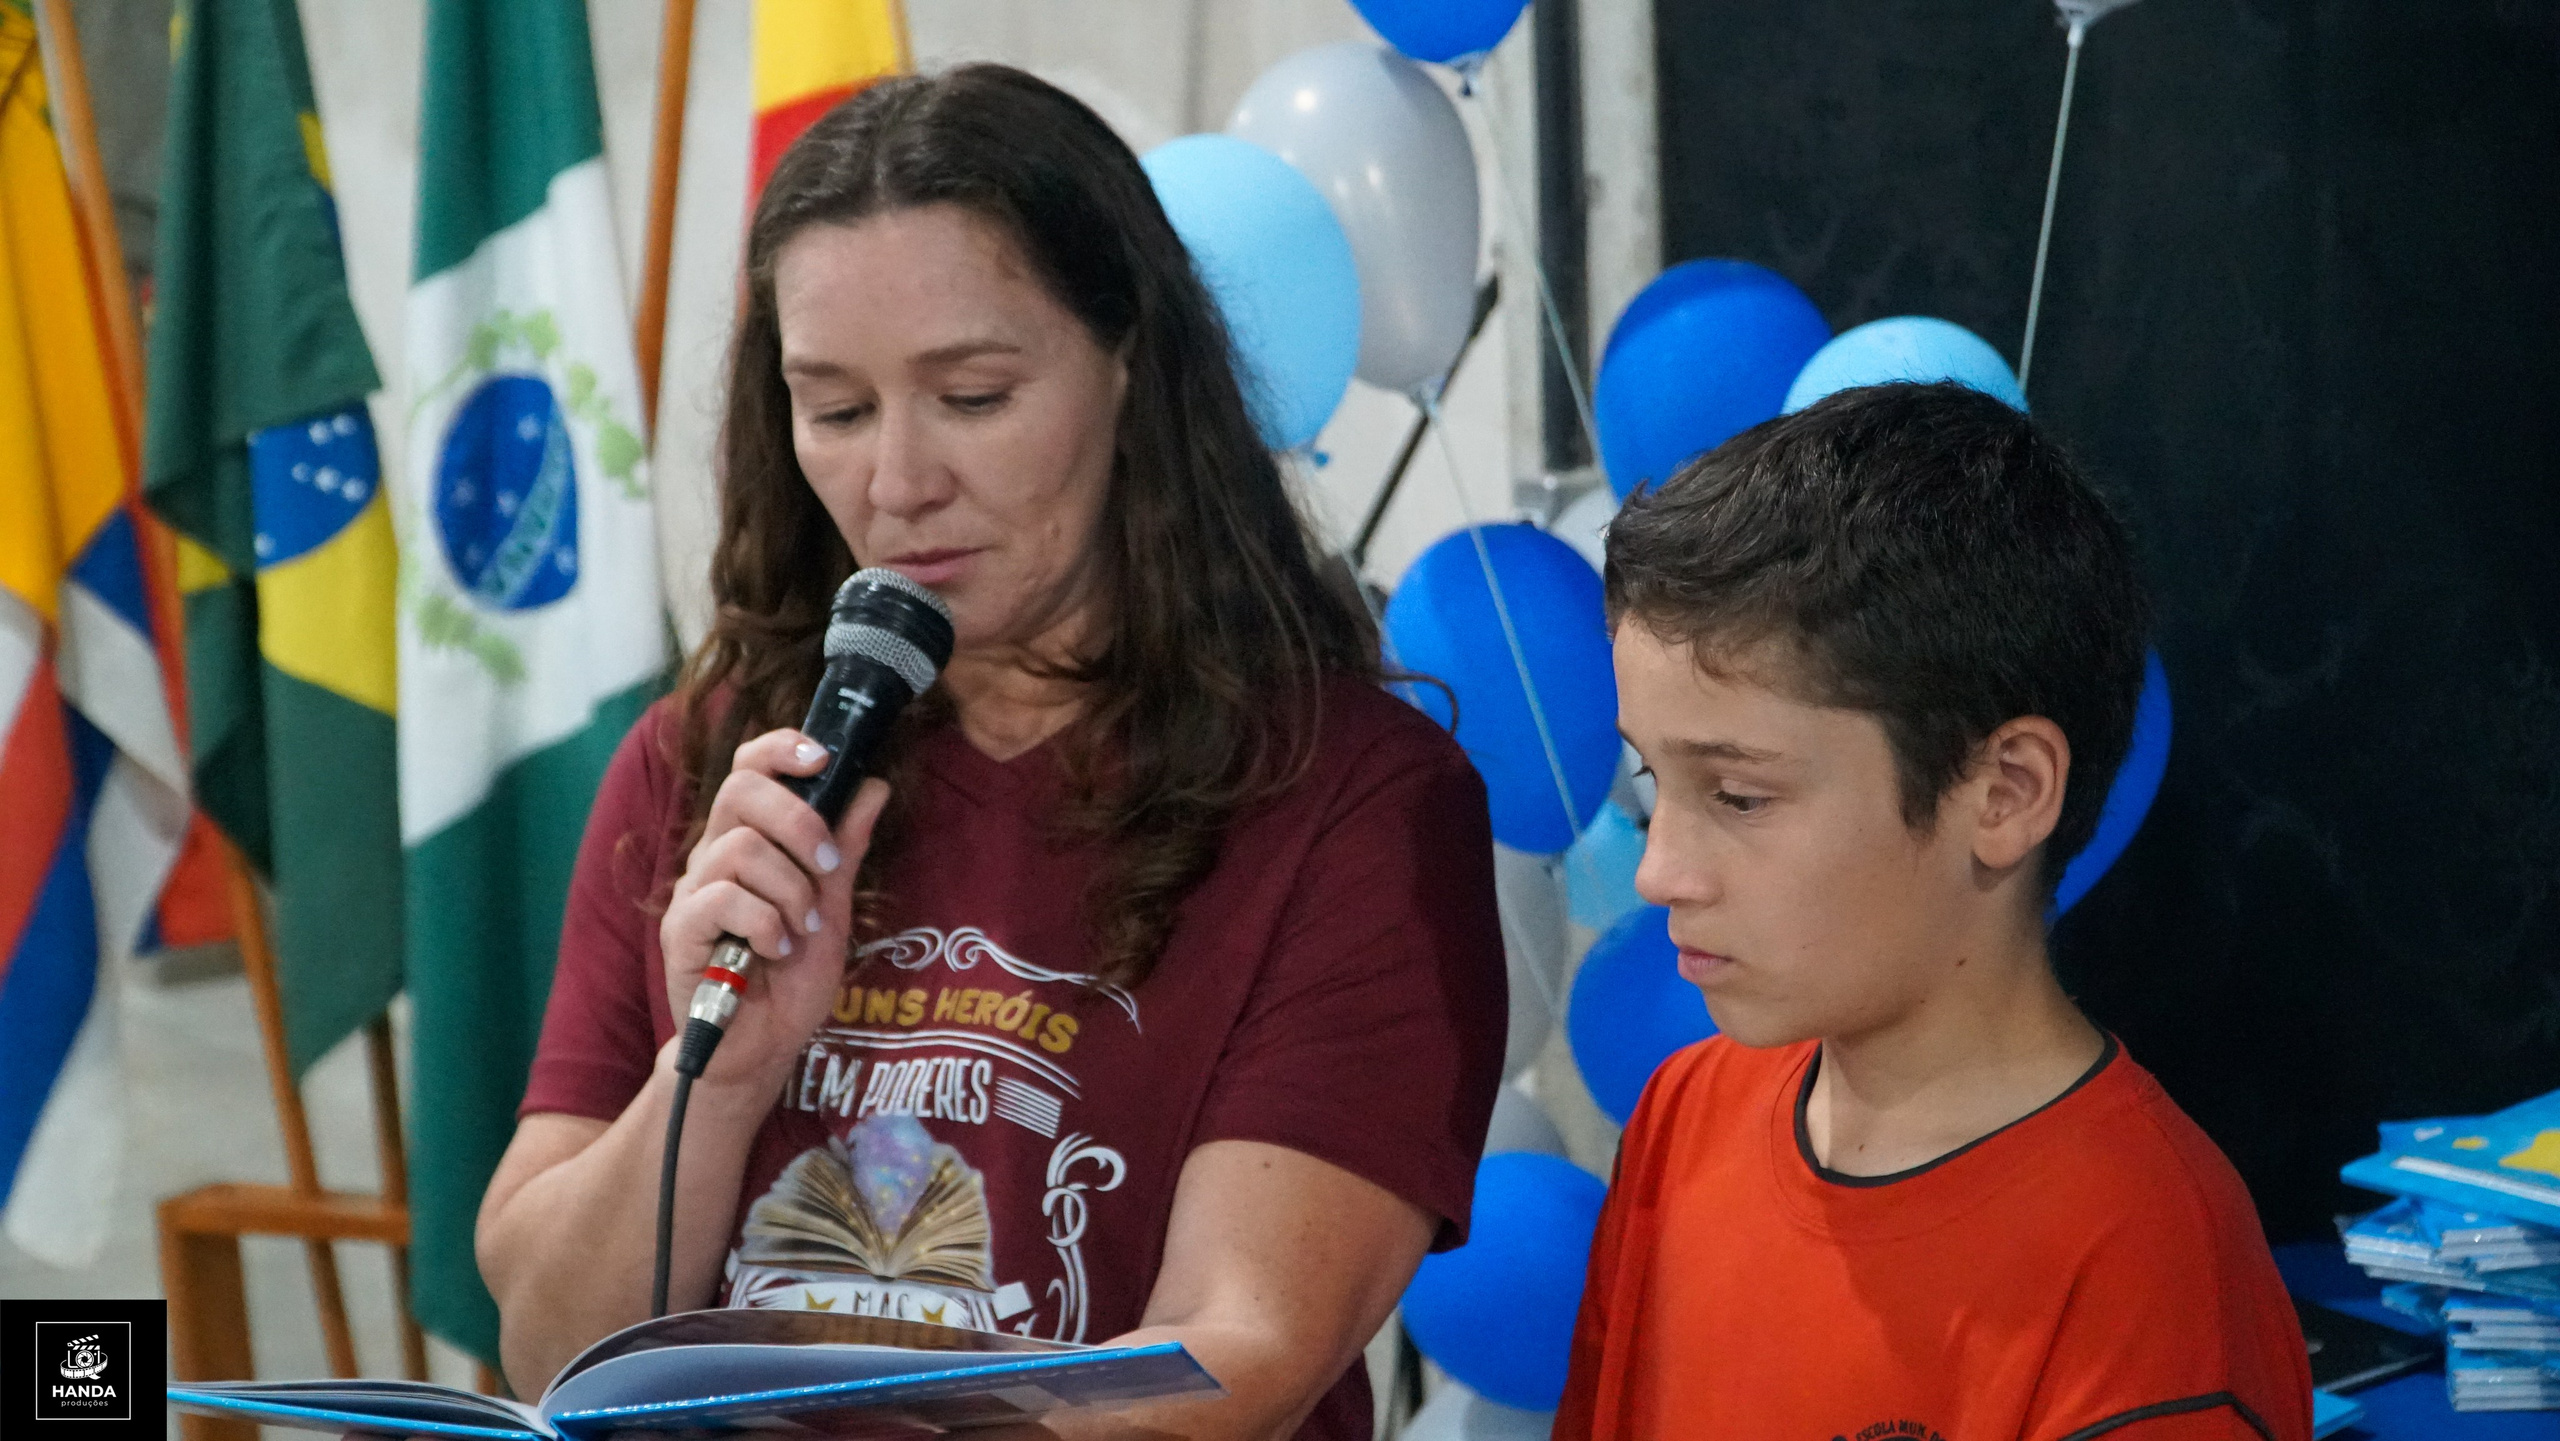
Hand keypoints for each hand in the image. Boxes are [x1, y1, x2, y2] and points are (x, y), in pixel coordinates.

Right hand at [661, 728, 889, 1091]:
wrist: (764, 1046)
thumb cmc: (792, 976)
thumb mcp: (834, 906)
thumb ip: (844, 848)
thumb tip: (872, 785)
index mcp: (750, 840)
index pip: (749, 768)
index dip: (780, 748)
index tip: (823, 757)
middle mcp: (714, 856)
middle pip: (741, 789)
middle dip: (798, 820)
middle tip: (827, 866)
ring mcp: (693, 892)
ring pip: (740, 849)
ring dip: (790, 889)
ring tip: (802, 928)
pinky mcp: (680, 932)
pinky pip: (721, 900)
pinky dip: (764, 922)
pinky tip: (776, 949)